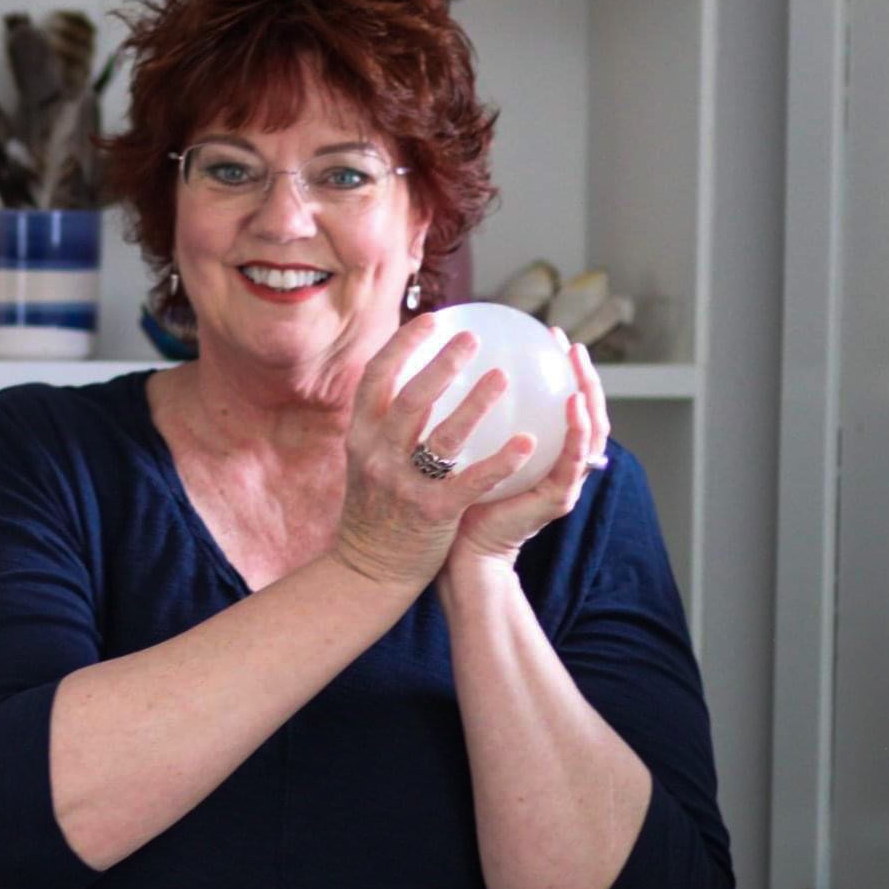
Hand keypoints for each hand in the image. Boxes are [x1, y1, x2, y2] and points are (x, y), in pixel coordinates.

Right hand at [332, 313, 539, 590]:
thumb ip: (382, 424)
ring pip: (443, 437)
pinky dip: (501, 461)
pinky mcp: (433, 512)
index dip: (402, 346)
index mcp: (360, 437)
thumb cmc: (377, 508)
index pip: (375, 379)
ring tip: (502, 376)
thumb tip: (412, 376)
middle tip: (472, 339)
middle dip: (441, 364)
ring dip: (475, 404)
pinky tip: (528, 442)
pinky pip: (472, 481)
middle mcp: (377, 456)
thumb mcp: (365, 460)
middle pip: (410, 399)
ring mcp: (404, 485)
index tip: (432, 321)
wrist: (370, 568)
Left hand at [447, 330, 611, 574]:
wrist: (455, 556)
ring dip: (589, 394)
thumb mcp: (455, 451)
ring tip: (578, 365)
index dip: (558, 370)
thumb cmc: (448, 502)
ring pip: (590, 433)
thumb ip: (458, 417)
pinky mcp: (555, 501)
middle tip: (567, 341)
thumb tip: (433, 369)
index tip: (545, 334)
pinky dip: (577, 432)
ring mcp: (560, 483)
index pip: (557, 404)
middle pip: (584, 413)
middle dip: (582, 374)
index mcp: (536, 453)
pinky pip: (572, 462)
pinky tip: (572, 404)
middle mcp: (554, 466)